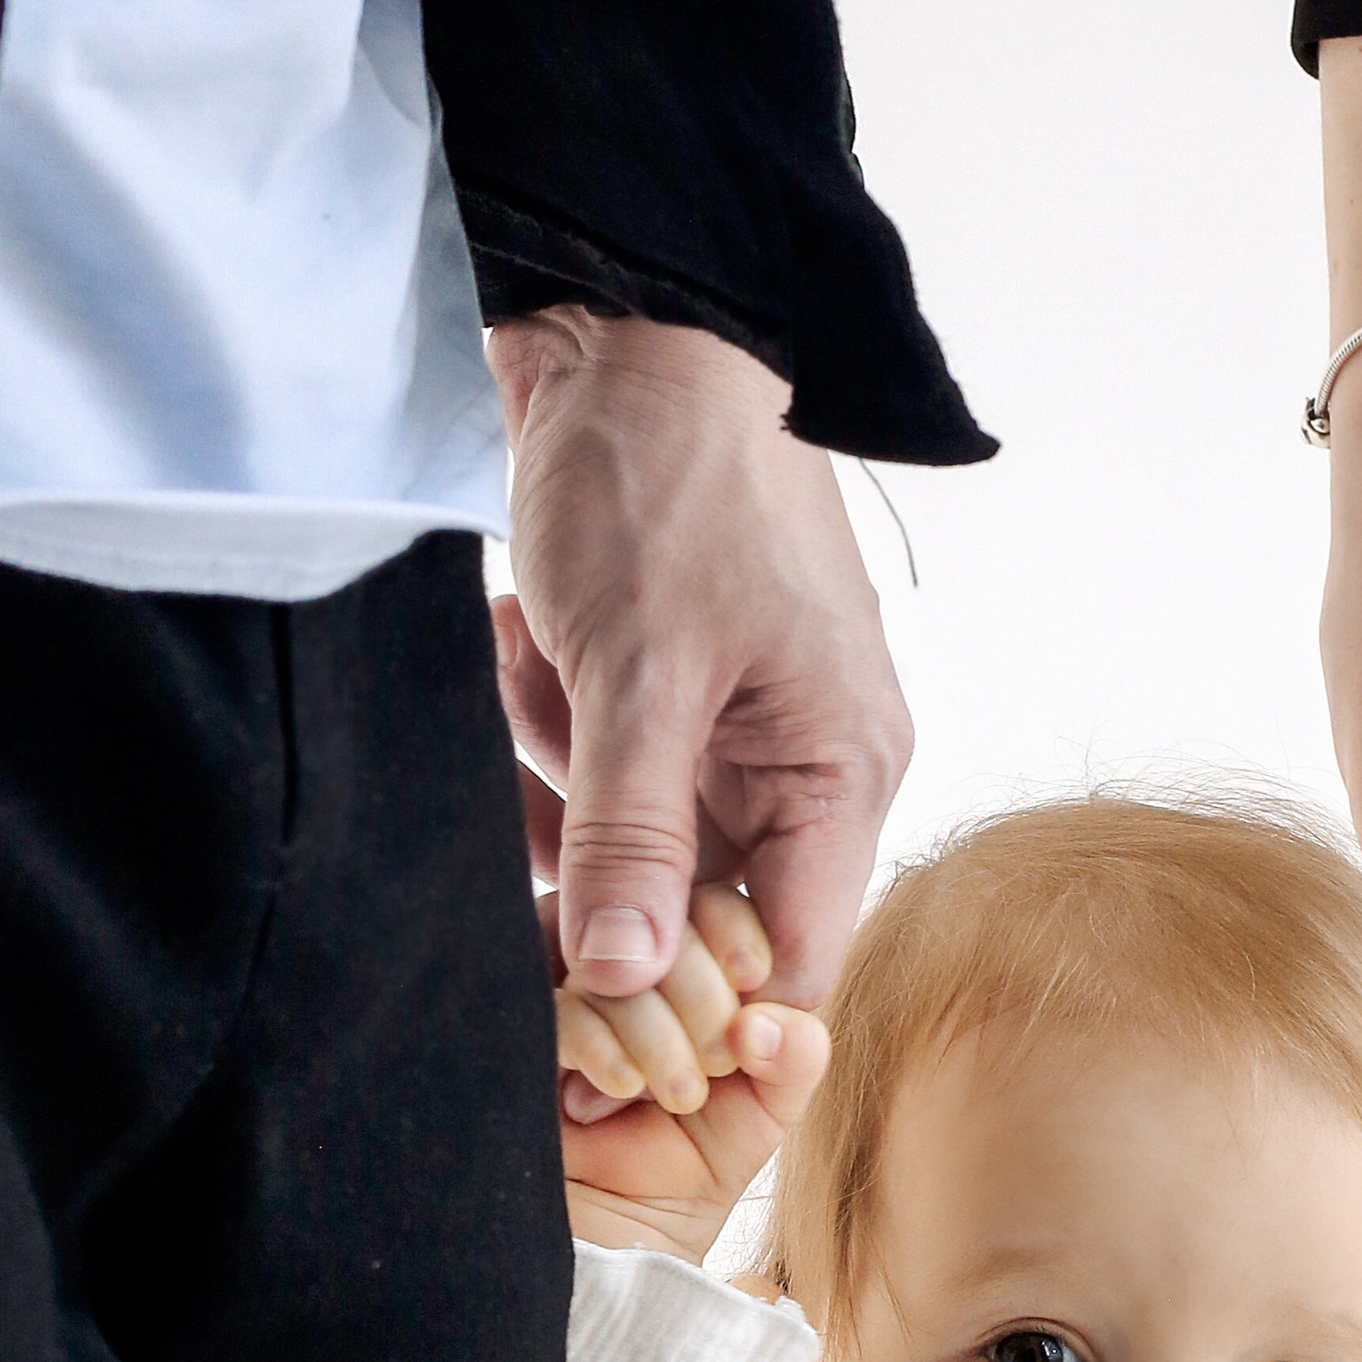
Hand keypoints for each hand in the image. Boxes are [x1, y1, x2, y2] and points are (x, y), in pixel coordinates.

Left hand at [491, 309, 912, 1010]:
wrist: (624, 320)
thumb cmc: (667, 472)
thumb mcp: (638, 671)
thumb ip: (631, 838)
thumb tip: (626, 985)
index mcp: (841, 772)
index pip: (789, 966)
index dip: (698, 1024)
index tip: (589, 1041)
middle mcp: (803, 769)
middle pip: (697, 921)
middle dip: (597, 883)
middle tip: (520, 855)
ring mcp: (731, 733)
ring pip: (626, 851)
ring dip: (553, 791)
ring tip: (535, 670)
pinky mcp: (659, 698)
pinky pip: (591, 781)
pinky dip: (541, 732)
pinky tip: (523, 644)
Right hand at [556, 882, 831, 1263]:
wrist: (591, 1263)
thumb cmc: (668, 1188)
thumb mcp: (754, 1122)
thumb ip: (790, 1058)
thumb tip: (772, 1019)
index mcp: (673, 970)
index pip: (710, 900)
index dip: (739, 933)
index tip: (755, 991)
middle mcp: (609, 967)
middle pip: (657, 910)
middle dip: (704, 992)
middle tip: (718, 1064)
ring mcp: (548, 992)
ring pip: (606, 953)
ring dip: (657, 1024)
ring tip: (679, 1095)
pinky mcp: (500, 1030)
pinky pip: (551, 999)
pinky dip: (600, 1041)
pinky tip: (619, 1087)